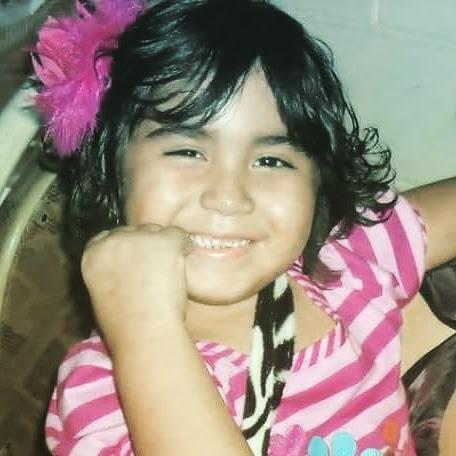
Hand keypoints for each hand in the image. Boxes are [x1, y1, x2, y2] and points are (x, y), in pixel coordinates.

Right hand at [81, 224, 189, 351]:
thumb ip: (111, 270)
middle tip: (156, 271)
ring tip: (168, 274)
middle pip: (135, 231)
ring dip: (164, 247)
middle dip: (146, 246)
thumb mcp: (102, 292)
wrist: (144, 332)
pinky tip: (182, 264)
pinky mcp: (164, 241)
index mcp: (92, 253)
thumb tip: (130, 262)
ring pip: (157, 231)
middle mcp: (113, 240)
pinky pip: (179, 234)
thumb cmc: (124, 324)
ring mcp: (139, 238)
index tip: (136, 259)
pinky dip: (184, 247)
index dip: (126, 247)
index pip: (109, 236)